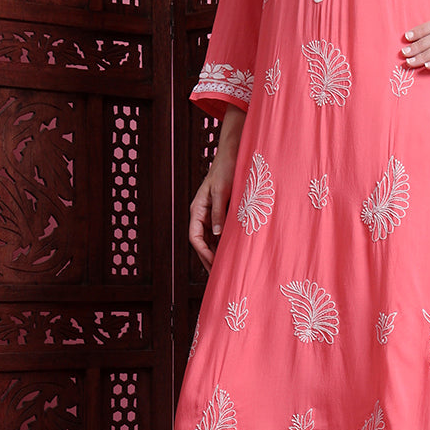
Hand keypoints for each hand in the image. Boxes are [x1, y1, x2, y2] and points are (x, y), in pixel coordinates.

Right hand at [189, 106, 245, 270]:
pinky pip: (220, 230)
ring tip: (225, 267)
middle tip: (218, 274)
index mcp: (198, 209)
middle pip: (202, 241)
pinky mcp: (221, 210)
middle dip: (208, 258)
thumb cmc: (226, 169)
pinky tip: (232, 251)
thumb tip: (216, 235)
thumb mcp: (222, 191)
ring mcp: (211, 212)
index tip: (214, 264)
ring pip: (211, 238)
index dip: (203, 253)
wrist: (234, 154)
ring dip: (217, 252)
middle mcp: (202, 213)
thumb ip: (218, 213)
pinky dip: (224, 242)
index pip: (195, 237)